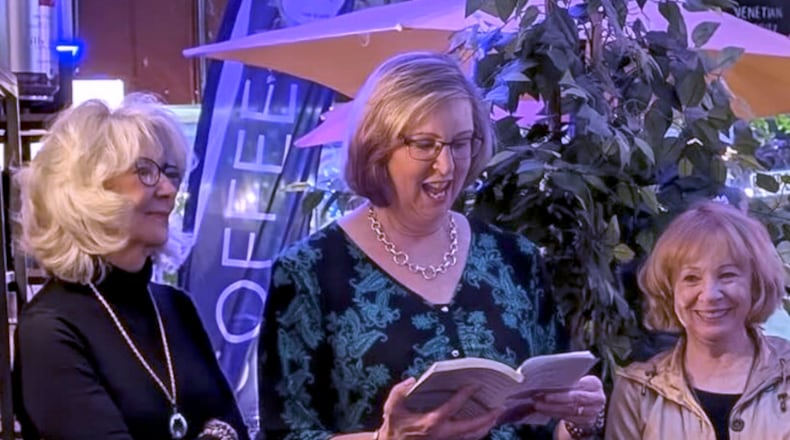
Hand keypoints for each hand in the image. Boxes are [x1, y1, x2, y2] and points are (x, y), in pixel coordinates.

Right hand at [377, 377, 502, 439]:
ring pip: (472, 436)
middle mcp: (443, 434)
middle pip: (472, 427)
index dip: (465, 393)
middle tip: (499, 407)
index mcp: (431, 422)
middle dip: (487, 418)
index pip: (453, 406)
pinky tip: (482, 424)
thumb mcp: (392, 407)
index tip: (475, 384)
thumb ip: (400, 391)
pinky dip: (476, 432)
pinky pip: (466, 439)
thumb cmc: (394, 427)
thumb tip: (412, 380)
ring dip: (485, 426)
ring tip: (496, 416)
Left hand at [532, 375, 605, 426]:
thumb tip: (545, 380)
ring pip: (570, 410)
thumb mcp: (579, 380)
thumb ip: (567, 380)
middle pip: (574, 399)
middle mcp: (597, 398)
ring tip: (538, 405)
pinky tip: (545, 411)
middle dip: (555, 399)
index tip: (546, 388)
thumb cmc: (581, 388)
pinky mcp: (588, 421)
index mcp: (594, 384)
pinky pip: (569, 418)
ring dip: (551, 408)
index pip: (578, 385)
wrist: (591, 403)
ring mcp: (593, 411)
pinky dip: (555, 414)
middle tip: (538, 398)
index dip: (562, 387)